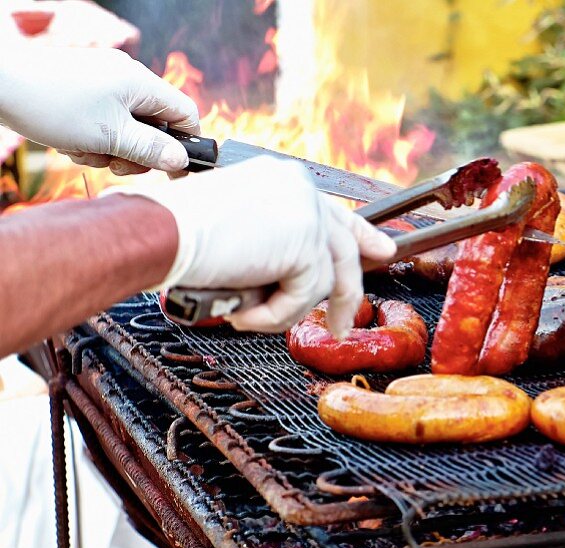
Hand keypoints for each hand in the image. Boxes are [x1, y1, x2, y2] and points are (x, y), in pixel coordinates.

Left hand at [0, 46, 198, 174]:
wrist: (0, 85)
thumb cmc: (54, 105)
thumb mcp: (110, 137)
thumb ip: (151, 150)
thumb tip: (181, 161)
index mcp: (141, 83)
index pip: (185, 114)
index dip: (185, 145)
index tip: (176, 171)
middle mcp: (126, 79)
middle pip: (154, 126)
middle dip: (138, 152)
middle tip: (119, 165)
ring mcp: (103, 84)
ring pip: (126, 129)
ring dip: (111, 149)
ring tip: (87, 151)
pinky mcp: (83, 91)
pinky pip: (103, 122)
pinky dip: (93, 139)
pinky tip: (72, 143)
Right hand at [111, 157, 396, 335]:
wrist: (158, 232)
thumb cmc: (176, 233)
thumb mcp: (237, 229)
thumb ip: (273, 240)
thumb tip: (298, 273)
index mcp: (284, 180)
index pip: (334, 211)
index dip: (362, 235)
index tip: (381, 252)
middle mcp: (301, 189)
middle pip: (343, 247)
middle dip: (347, 290)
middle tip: (344, 325)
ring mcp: (307, 213)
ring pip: (323, 280)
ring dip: (286, 309)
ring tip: (249, 316)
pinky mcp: (305, 243)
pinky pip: (305, 295)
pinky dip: (275, 314)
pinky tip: (243, 312)